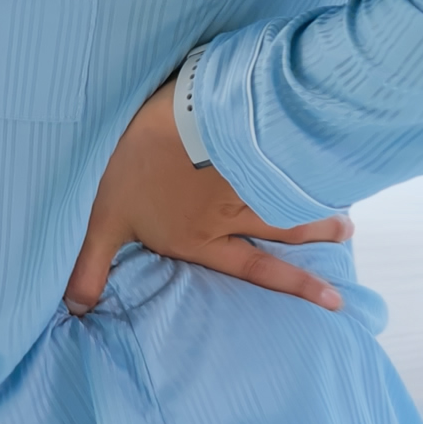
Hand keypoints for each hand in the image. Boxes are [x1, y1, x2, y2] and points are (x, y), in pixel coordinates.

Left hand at [66, 81, 352, 313]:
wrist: (168, 115)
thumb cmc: (132, 166)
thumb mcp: (102, 220)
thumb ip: (90, 266)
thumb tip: (74, 308)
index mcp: (202, 237)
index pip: (256, 269)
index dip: (296, 287)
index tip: (333, 300)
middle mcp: (233, 214)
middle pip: (285, 229)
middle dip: (318, 235)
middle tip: (348, 236)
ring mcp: (249, 177)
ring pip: (290, 196)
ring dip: (320, 202)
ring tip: (345, 210)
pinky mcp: (255, 141)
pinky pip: (287, 161)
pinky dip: (309, 167)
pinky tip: (326, 162)